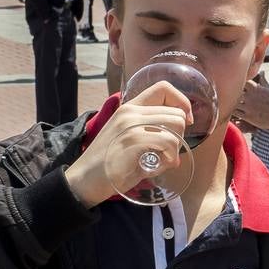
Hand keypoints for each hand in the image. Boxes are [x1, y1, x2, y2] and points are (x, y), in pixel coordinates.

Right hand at [63, 82, 192, 206]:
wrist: (84, 180)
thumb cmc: (108, 164)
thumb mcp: (129, 140)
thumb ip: (151, 134)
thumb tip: (179, 146)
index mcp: (129, 108)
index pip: (164, 88)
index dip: (182, 103)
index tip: (185, 121)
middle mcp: (130, 111)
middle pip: (176, 111)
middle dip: (181, 134)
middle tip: (169, 151)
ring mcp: (131, 124)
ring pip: (176, 125)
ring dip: (176, 146)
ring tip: (163, 159)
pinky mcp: (133, 140)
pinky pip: (169, 142)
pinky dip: (170, 156)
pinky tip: (159, 166)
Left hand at [232, 79, 268, 129]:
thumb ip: (263, 80)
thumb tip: (262, 72)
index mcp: (256, 89)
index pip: (241, 81)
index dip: (237, 82)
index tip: (237, 85)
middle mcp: (250, 97)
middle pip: (234, 92)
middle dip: (232, 93)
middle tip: (230, 94)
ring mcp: (248, 107)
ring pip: (233, 103)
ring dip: (231, 103)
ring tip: (231, 104)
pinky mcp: (248, 117)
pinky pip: (235, 113)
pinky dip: (233, 112)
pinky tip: (233, 112)